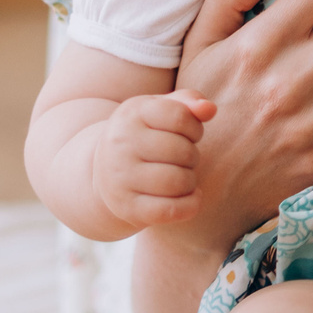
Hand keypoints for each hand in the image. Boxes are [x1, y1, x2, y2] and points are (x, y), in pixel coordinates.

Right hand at [93, 91, 215, 227]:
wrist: (103, 172)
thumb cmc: (144, 135)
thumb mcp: (160, 110)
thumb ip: (188, 102)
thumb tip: (209, 109)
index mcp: (132, 114)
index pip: (180, 117)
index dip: (195, 128)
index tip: (189, 134)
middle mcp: (121, 144)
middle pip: (183, 152)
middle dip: (192, 156)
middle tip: (183, 159)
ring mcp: (121, 177)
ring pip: (179, 182)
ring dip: (191, 181)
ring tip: (183, 177)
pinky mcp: (128, 207)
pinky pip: (171, 210)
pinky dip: (190, 205)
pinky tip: (191, 197)